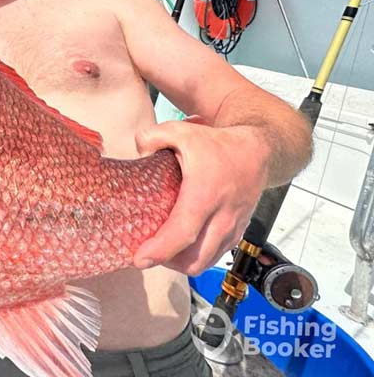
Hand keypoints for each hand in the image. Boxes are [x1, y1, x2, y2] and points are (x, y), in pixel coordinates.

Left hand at [132, 118, 269, 275]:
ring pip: (205, 262)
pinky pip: (215, 256)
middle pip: (195, 259)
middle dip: (166, 263)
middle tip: (145, 253)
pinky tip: (180, 246)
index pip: (183, 232)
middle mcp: (222, 216)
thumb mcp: (181, 131)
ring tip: (160, 250)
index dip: (161, 249)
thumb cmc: (218, 144)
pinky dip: (196, 258)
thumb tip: (138, 151)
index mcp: (205, 193)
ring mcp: (232, 228)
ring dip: (181, 263)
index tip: (139, 259)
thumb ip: (152, 137)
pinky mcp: (236, 234)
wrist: (256, 152)